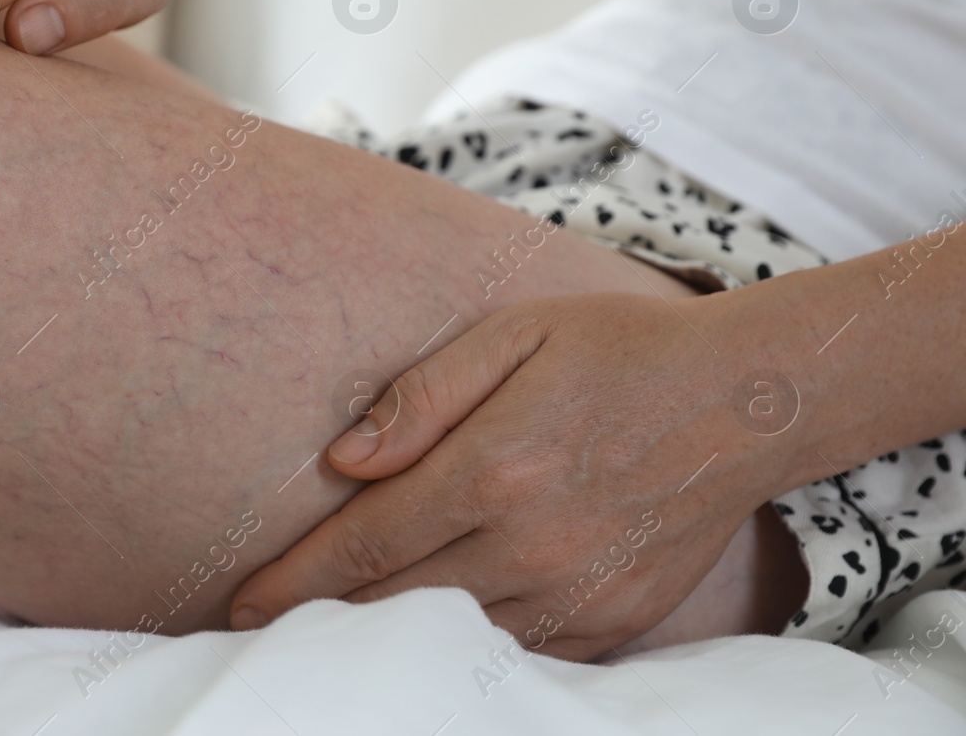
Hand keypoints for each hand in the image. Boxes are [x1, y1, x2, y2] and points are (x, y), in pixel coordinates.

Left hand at [230, 292, 796, 660]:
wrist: (744, 399)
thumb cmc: (616, 351)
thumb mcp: (513, 336)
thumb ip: (422, 397)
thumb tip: (343, 460)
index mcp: (495, 469)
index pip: (367, 544)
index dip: (296, 580)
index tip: (243, 602)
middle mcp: (532, 542)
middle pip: (395, 604)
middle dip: (320, 621)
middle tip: (262, 628)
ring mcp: (578, 591)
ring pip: (452, 639)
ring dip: (384, 643)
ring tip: (328, 639)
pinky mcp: (616, 619)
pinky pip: (520, 651)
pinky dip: (465, 648)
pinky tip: (426, 639)